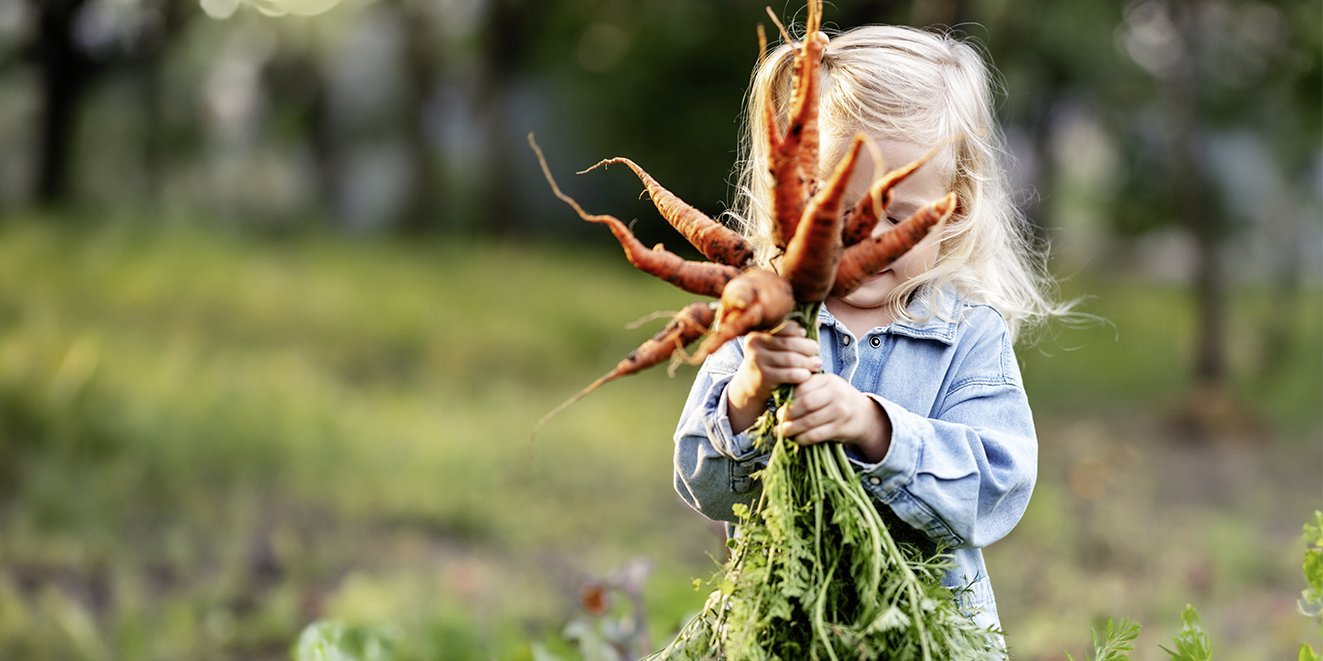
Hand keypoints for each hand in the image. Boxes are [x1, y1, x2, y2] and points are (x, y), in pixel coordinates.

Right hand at [726, 322, 820, 432]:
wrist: (750, 386)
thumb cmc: (768, 363)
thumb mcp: (773, 347)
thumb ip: (791, 335)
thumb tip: (819, 322)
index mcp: (757, 334)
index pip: (783, 328)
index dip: (797, 331)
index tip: (806, 335)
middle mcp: (755, 346)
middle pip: (788, 343)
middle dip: (807, 347)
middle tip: (817, 351)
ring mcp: (757, 362)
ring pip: (790, 359)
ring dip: (807, 362)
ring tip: (816, 364)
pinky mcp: (764, 378)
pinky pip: (789, 374)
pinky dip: (801, 374)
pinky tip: (807, 375)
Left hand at [777, 373, 891, 462]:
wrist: (863, 415)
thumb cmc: (836, 400)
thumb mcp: (825, 387)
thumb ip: (807, 387)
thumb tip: (778, 398)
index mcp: (828, 380)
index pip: (802, 387)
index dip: (788, 398)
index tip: (778, 405)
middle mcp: (836, 393)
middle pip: (805, 404)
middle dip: (788, 414)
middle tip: (778, 420)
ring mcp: (840, 411)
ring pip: (809, 421)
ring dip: (792, 428)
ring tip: (782, 432)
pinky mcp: (840, 428)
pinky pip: (816, 435)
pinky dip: (803, 439)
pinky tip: (797, 439)